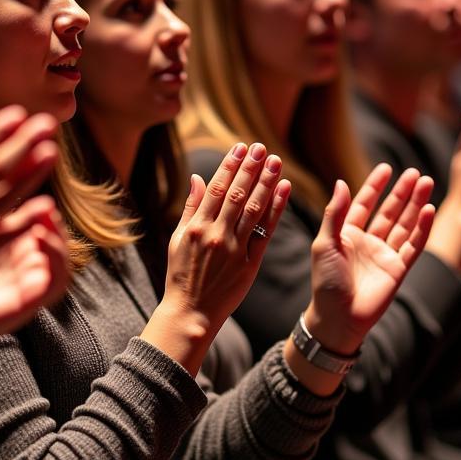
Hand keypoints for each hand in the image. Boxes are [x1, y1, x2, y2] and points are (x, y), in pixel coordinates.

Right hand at [162, 142, 290, 330]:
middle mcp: (215, 235)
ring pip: (254, 209)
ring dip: (266, 183)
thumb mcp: (177, 240)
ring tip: (275, 161)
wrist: (191, 312)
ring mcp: (234, 249)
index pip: (216, 189)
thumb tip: (196, 178)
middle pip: (238, 195)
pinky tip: (283, 190)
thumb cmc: (181, 275)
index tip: (240, 148)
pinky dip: (276, 210)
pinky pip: (265, 232)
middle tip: (261, 147)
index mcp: (196, 227)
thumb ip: (190, 208)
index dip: (230, 166)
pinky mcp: (249, 264)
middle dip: (250, 168)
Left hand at [304, 164, 434, 354]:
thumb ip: (335, 213)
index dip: (375, 186)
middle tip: (416, 173)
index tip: (386, 168)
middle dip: (402, 192)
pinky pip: (413, 245)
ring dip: (415, 204)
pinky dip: (421, 228)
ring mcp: (385, 255)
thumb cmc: (325, 281)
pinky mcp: (399, 270)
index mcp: (347, 234)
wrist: (337, 317)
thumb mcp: (325, 243)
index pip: (364, 204)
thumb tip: (340, 182)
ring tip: (427, 182)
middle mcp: (368, 242)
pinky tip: (429, 210)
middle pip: (389, 212)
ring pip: (404, 224)